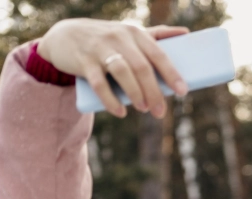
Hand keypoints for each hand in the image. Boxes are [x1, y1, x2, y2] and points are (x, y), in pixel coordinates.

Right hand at [38, 19, 188, 118]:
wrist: (65, 35)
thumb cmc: (106, 38)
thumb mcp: (129, 33)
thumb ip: (156, 34)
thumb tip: (186, 33)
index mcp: (134, 33)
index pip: (157, 54)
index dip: (171, 73)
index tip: (182, 91)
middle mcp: (119, 38)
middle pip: (141, 66)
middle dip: (154, 91)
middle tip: (160, 112)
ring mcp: (100, 49)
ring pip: (122, 71)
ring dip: (135, 93)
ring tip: (144, 109)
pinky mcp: (84, 62)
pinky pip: (98, 83)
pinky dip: (110, 99)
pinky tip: (120, 112)